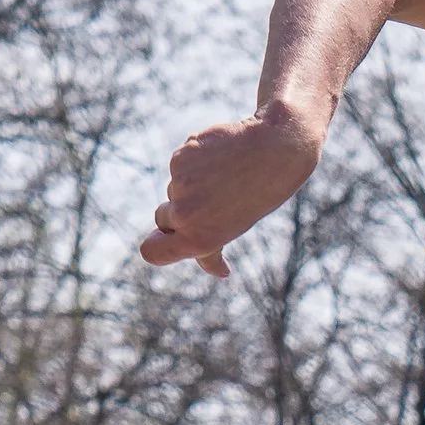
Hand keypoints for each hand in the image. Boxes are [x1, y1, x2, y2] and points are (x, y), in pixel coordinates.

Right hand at [138, 102, 322, 276]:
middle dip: (180, 210)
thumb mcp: (234, 228)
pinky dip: (194, 161)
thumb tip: (222, 273)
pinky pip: (180, 164)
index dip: (156, 245)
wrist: (273, 151)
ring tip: (223, 176)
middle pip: (162, 217)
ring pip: (174, 188)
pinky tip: (218, 158)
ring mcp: (180, 184)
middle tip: (212, 200)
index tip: (169, 237)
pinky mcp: (180, 157)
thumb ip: (212, 248)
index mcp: (197, 238)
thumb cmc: (258, 195)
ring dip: (192, 183)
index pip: (151, 252)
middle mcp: (184, 214)